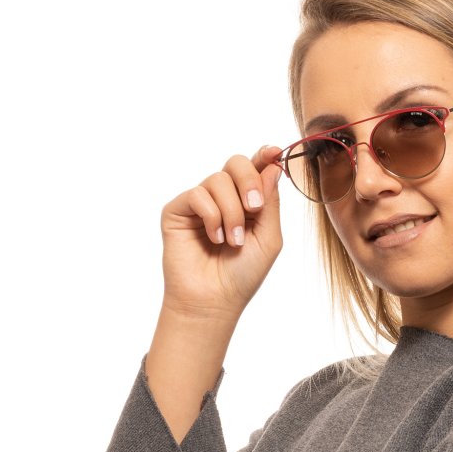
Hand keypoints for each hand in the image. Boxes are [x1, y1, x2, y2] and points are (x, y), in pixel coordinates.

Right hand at [158, 145, 283, 318]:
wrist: (214, 300)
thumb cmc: (243, 274)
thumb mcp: (269, 237)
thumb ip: (271, 202)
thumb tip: (273, 166)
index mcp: (247, 202)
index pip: (255, 169)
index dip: (264, 156)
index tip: (274, 151)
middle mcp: (223, 198)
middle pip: (236, 163)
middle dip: (249, 181)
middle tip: (255, 208)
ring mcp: (200, 203)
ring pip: (218, 179)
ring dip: (232, 212)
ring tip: (233, 241)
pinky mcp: (178, 210)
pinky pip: (198, 194)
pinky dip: (212, 216)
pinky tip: (214, 238)